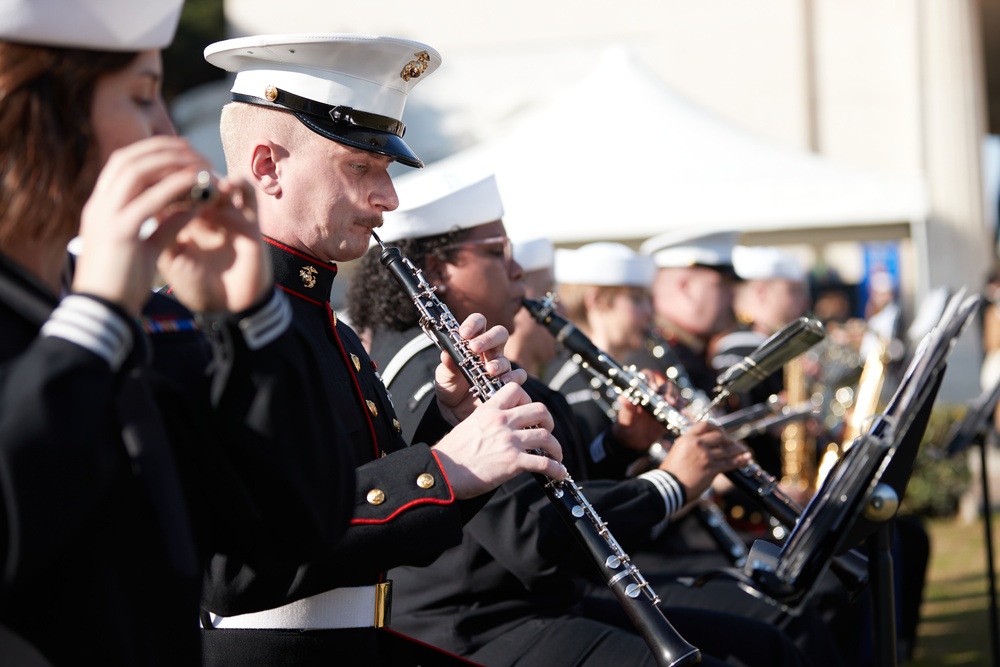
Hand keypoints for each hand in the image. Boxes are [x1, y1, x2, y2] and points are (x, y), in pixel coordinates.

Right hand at [73, 137, 213, 313]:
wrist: (103, 312)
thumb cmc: (123, 283)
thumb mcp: (147, 246)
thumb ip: (166, 225)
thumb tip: (192, 207)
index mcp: (101, 206)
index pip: (122, 163)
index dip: (152, 151)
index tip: (181, 150)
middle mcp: (99, 205)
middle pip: (129, 159)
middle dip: (164, 150)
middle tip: (195, 152)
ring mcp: (106, 215)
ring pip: (137, 171)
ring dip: (172, 163)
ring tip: (200, 165)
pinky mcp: (121, 231)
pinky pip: (152, 199)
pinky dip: (176, 186)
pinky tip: (198, 185)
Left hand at [157, 177, 270, 312]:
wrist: (231, 309)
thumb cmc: (199, 288)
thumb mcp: (170, 260)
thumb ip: (162, 232)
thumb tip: (152, 200)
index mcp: (180, 223)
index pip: (168, 190)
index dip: (160, 179)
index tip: (152, 176)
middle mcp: (203, 215)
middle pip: (193, 181)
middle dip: (183, 173)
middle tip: (177, 171)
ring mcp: (226, 216)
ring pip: (217, 182)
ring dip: (209, 177)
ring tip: (202, 181)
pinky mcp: (250, 221)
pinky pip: (248, 194)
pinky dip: (238, 183)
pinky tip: (226, 186)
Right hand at [432, 383, 564, 498]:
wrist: (442, 471)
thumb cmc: (451, 454)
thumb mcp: (468, 426)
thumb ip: (486, 423)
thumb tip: (498, 431)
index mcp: (489, 410)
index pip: (516, 390)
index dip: (528, 399)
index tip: (528, 413)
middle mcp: (502, 421)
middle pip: (540, 410)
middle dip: (549, 422)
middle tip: (547, 433)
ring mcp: (509, 441)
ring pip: (546, 437)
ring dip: (556, 448)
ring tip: (556, 457)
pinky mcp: (513, 462)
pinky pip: (544, 463)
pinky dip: (556, 469)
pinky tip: (559, 474)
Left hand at [435, 314, 524, 423]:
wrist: (454, 411)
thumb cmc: (450, 387)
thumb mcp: (444, 375)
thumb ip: (447, 365)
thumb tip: (446, 354)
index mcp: (473, 341)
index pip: (479, 323)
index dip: (474, 324)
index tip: (464, 333)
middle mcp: (490, 351)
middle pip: (499, 334)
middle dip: (488, 339)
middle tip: (474, 348)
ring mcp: (500, 366)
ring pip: (506, 357)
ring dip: (498, 362)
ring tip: (489, 370)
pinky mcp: (507, 383)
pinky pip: (518, 376)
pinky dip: (512, 378)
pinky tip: (502, 383)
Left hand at [611, 368, 679, 450]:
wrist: (635, 440)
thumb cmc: (627, 425)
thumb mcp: (625, 418)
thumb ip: (626, 409)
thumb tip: (622, 398)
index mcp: (641, 390)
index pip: (647, 376)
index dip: (651, 380)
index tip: (654, 389)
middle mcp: (654, 393)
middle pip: (665, 385)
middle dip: (668, 392)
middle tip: (669, 402)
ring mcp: (664, 402)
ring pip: (674, 394)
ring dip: (676, 398)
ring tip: (676, 406)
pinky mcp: (671, 412)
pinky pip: (680, 408)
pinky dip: (683, 409)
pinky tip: (684, 413)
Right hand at [657, 421, 750, 502]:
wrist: (668, 486)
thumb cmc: (670, 472)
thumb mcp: (677, 452)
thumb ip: (689, 447)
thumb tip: (701, 447)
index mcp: (687, 438)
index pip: (704, 425)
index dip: (715, 427)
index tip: (720, 431)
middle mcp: (697, 444)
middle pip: (719, 436)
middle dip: (728, 439)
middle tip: (732, 443)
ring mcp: (705, 456)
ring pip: (726, 450)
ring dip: (737, 450)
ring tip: (743, 450)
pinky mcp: (711, 469)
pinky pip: (729, 463)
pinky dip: (740, 460)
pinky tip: (746, 458)